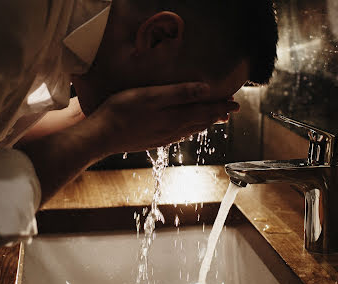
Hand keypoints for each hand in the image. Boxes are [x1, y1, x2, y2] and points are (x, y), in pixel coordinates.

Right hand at [87, 82, 239, 153]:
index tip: (235, 103)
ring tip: (214, 120)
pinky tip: (186, 131)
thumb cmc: (122, 111)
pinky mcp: (153, 140)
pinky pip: (178, 136)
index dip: (221, 106)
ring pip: (190, 129)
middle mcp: (173, 129)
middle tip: (230, 111)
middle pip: (201, 121)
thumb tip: (205, 90)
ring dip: (204, 123)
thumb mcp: (151, 96)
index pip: (206, 110)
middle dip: (217, 115)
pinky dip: (189, 131)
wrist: (102, 136)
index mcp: (175, 116)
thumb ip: (179, 93)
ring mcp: (163, 137)